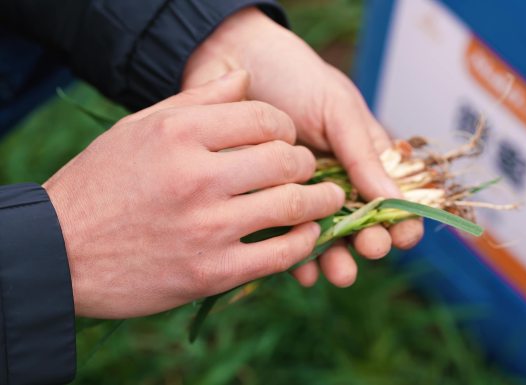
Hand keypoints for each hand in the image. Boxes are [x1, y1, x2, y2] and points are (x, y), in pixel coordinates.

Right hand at [44, 71, 344, 317]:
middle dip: (306, 163)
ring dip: (321, 202)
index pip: (263, 117)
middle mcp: (196, 177)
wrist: (59, 252)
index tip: (286, 138)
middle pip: (285, 160)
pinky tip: (308, 235)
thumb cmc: (102, 183)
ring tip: (330, 199)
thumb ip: (197, 100)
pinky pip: (279, 255)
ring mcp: (206, 228)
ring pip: (291, 206)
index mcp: (178, 134)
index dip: (285, 127)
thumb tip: (245, 78)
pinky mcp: (211, 272)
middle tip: (308, 169)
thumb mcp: (140, 128)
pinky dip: (303, 243)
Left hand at [183, 8, 423, 287]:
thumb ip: (362, 154)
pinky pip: (282, 238)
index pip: (391, 195)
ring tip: (340, 272)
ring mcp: (299, 193)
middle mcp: (334, 180)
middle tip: (370, 248)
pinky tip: (301, 268)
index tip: (404, 235)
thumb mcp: (337, 109)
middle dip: (370, 242)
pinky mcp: (263, 203)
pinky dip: (294, 257)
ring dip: (336, 258)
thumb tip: (395, 200)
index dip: (402, 219)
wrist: (232, 57)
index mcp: (361, 156)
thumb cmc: (294, 76)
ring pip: (324, 237)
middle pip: (360, 224)